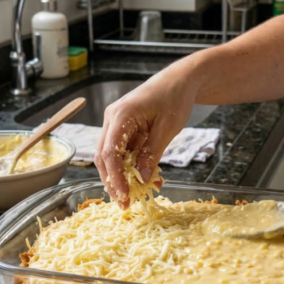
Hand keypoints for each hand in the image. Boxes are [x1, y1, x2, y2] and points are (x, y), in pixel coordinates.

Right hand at [95, 70, 196, 207]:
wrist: (180, 80)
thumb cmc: (174, 98)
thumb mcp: (166, 128)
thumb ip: (152, 154)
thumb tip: (142, 179)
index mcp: (120, 116)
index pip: (109, 152)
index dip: (114, 177)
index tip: (123, 196)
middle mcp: (113, 120)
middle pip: (104, 156)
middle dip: (113, 181)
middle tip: (124, 203)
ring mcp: (117, 124)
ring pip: (113, 156)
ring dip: (123, 176)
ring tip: (136, 195)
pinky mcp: (125, 128)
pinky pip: (125, 151)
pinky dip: (134, 166)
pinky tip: (148, 179)